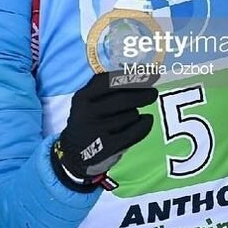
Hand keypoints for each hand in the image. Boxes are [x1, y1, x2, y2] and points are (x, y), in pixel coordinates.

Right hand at [51, 71, 158, 191]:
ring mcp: (97, 130)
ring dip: (136, 113)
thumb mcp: (88, 101)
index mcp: (82, 96)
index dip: (132, 77)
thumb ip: (108, 88)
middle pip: (123, 99)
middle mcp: (87, 112)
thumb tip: (142, 76)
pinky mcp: (107, 147)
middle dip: (143, 94)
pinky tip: (146, 120)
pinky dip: (144, 125)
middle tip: (153, 93)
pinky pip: (134, 132)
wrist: (74, 152)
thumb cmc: (89, 120)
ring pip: (130, 115)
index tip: (149, 74)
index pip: (110, 81)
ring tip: (131, 115)